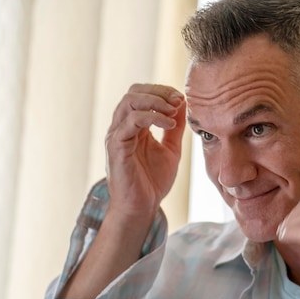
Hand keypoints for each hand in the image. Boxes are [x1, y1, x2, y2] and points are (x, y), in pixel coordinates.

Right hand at [105, 83, 185, 222]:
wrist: (143, 207)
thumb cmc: (153, 181)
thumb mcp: (171, 149)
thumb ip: (175, 128)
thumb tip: (183, 105)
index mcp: (133, 126)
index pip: (142, 94)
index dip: (162, 91)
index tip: (183, 99)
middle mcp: (121, 127)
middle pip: (133, 92)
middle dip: (159, 91)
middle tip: (179, 100)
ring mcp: (116, 135)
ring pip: (129, 102)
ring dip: (155, 101)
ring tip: (174, 111)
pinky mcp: (116, 147)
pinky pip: (131, 122)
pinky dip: (152, 117)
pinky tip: (169, 124)